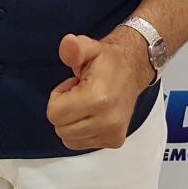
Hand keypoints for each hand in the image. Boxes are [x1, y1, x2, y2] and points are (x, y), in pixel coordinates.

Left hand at [46, 30, 152, 149]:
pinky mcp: (114, 141)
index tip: (72, 86)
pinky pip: (82, 143)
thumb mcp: (89, 47)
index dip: (58, 97)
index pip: (54, 114)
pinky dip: (82, 130)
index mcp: (98, 99)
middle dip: (64, 110)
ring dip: (72, 121)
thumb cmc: (109, 61)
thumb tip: (68, 45)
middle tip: (78, 94)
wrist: (133, 69)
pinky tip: (92, 113)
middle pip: (60, 128)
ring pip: (69, 139)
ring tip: (85, 103)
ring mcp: (112, 133)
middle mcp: (107, 120)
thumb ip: (74, 48)